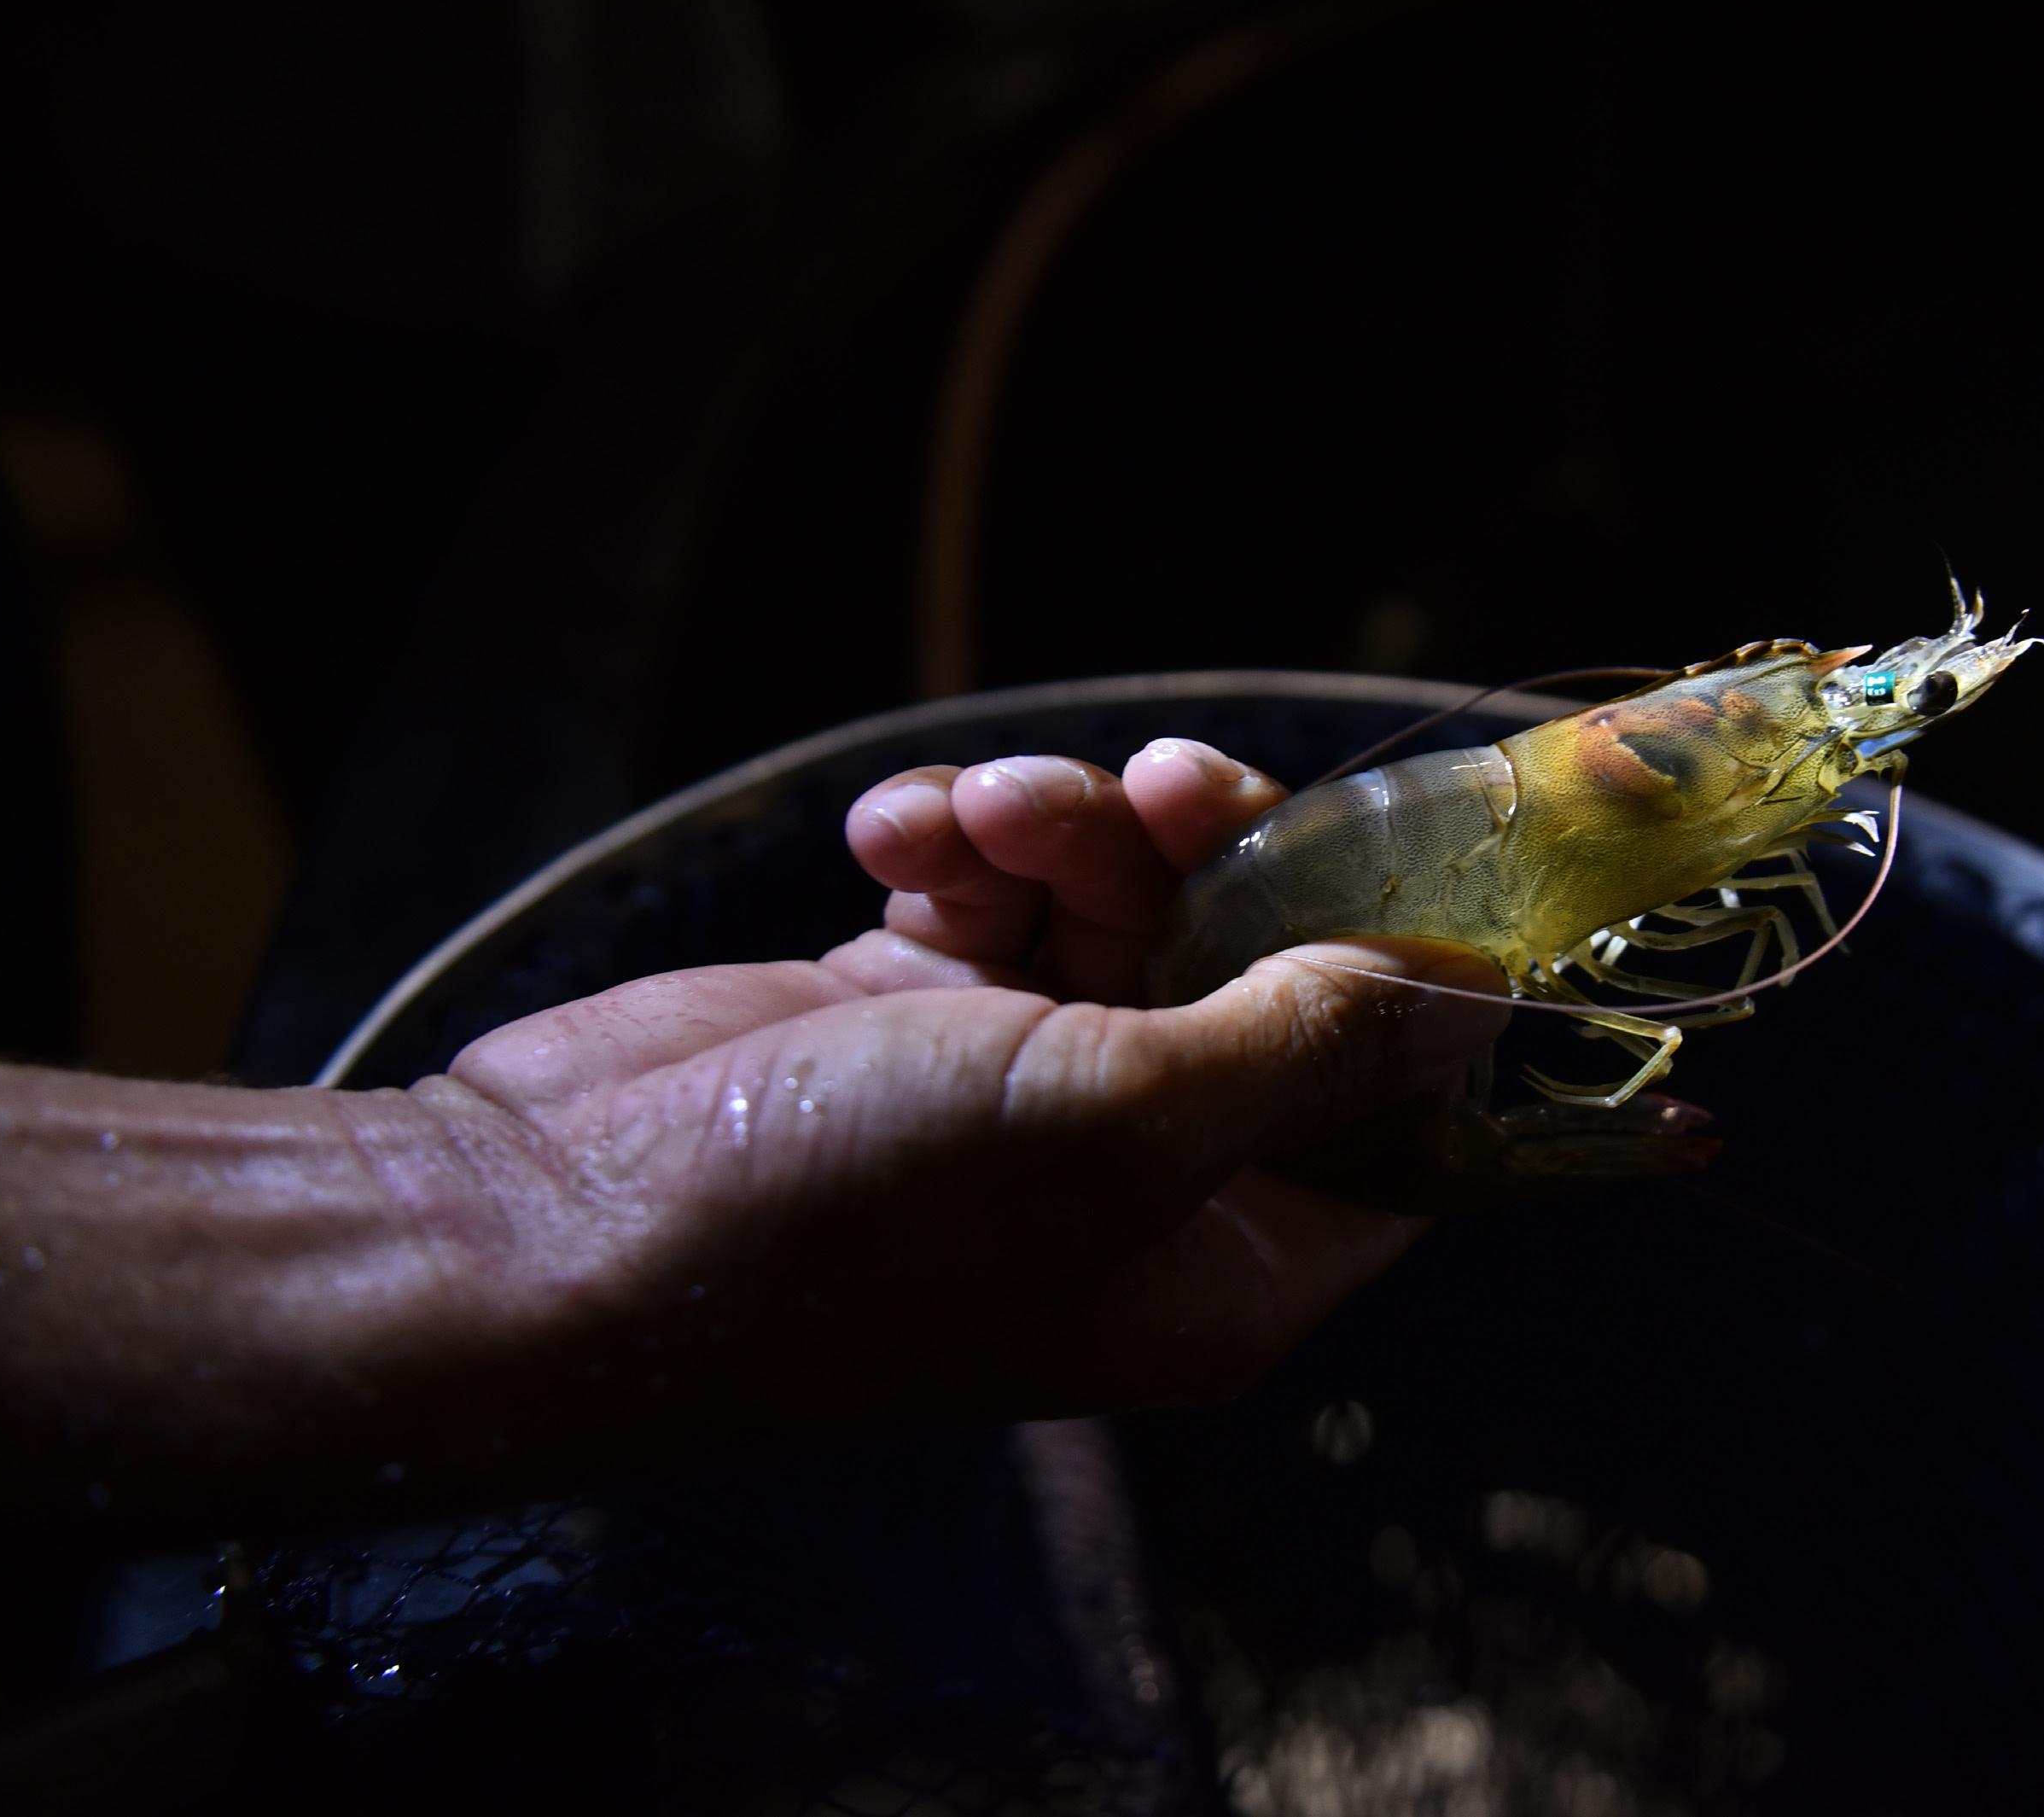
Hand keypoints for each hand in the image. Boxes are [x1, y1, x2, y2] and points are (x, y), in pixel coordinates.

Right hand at [439, 738, 1507, 1442]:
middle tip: (1158, 788)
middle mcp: (1147, 1174)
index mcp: (1230, 1255)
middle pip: (1265, 965)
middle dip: (1209, 856)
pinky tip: (891, 844)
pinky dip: (955, 846)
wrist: (560, 1223)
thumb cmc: (847, 1220)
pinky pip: (997, 888)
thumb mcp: (1113, 1126)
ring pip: (1121, 897)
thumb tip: (1483, 1001)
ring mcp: (1026, 1085)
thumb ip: (1307, 1045)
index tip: (1430, 846)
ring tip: (975, 822)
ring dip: (1059, 829)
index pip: (1400, 1116)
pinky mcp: (919, 1011)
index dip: (1424, 983)